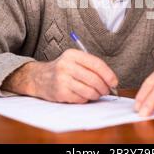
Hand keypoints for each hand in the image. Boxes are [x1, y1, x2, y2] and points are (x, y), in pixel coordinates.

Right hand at [2, 49, 117, 102]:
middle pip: (94, 79)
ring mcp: (62, 79)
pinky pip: (81, 98)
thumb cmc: (62, 69)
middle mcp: (66, 65)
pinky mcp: (60, 93)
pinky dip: (86, 99)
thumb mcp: (73, 60)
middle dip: (104, 87)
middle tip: (106, 90)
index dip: (108, 74)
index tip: (114, 82)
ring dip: (96, 95)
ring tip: (96, 94)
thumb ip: (91, 66)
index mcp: (73, 54)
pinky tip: (84, 96)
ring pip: (89, 90)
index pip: (96, 64)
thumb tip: (111, 80)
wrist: (38, 77)